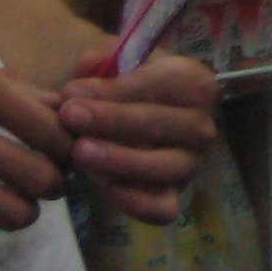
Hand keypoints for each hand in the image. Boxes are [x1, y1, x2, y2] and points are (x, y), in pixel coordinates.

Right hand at [0, 21, 75, 244]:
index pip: (53, 128)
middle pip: (41, 178)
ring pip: (10, 213)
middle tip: (41, 176)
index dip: (69, 143)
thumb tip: (61, 109)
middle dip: (52, 182)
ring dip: (20, 209)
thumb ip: (3, 86)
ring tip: (9, 196)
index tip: (63, 146)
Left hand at [57, 53, 220, 223]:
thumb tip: (87, 70)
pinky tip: (103, 188)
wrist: (128, 119)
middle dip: (112, 120)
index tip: (71, 92)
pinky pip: (163, 208)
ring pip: (164, 167)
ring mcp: (190, 164)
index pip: (158, 84)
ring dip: (119, 159)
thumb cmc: (123, 85)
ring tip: (79, 152)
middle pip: (162, 123)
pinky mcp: (175, 195)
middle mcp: (201, 125)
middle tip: (69, 117)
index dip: (114, 89)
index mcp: (193, 83)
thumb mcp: (113, 63)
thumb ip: (98, 62)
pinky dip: (136, 202)